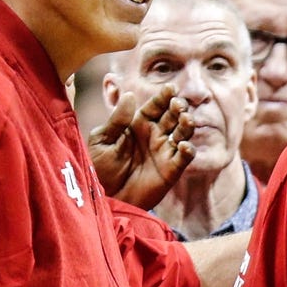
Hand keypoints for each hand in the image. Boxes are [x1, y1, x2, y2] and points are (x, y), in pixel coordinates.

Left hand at [88, 86, 194, 209]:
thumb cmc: (99, 168)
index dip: (164, 97)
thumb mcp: (101, 141)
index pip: (155, 106)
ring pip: (183, 132)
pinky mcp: (171, 169)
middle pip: (173, 116)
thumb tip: (130, 95)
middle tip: (178, 104)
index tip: (170, 88)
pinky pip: (185, 157)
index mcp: (138, 125)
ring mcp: (164, 152)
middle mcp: (154, 135)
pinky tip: (183, 145)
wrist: (104, 198)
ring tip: (185, 118)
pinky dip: (188, 149)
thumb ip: (117, 120)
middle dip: (178, 108)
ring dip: (187, 124)